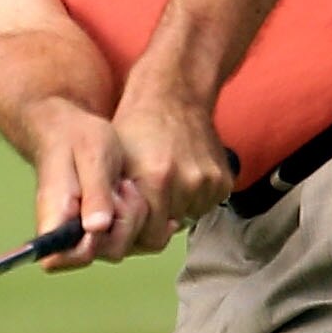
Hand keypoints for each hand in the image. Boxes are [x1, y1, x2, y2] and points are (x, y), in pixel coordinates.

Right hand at [29, 101, 155, 270]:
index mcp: (54, 218)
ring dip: (134, 215)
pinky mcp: (103, 231)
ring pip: (124, 245)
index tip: (104, 218)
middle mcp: (67, 234)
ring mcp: (87, 234)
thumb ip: (95, 194)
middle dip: (126, 220)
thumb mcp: (92, 156)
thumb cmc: (76, 139)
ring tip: (123, 184)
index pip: (56, 259)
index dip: (87, 247)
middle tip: (121, 186)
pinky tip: (137, 194)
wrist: (72, 132)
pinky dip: (142, 217)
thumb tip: (96, 228)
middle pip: (107, 252)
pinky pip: (131, 238)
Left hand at [107, 62, 237, 248]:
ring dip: (173, 209)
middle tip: (145, 201)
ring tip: (164, 181)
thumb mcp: (113, 163)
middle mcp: (187, 181)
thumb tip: (108, 239)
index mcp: (156, 178)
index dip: (135, 232)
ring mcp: (208, 181)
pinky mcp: (224, 180)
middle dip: (153, 222)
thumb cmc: (136, 127)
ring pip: (186, 218)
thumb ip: (113, 203)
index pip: (149, 238)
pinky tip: (181, 175)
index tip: (129, 218)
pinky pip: (204, 206)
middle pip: (168, 231)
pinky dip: (192, 198)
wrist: (174, 93)